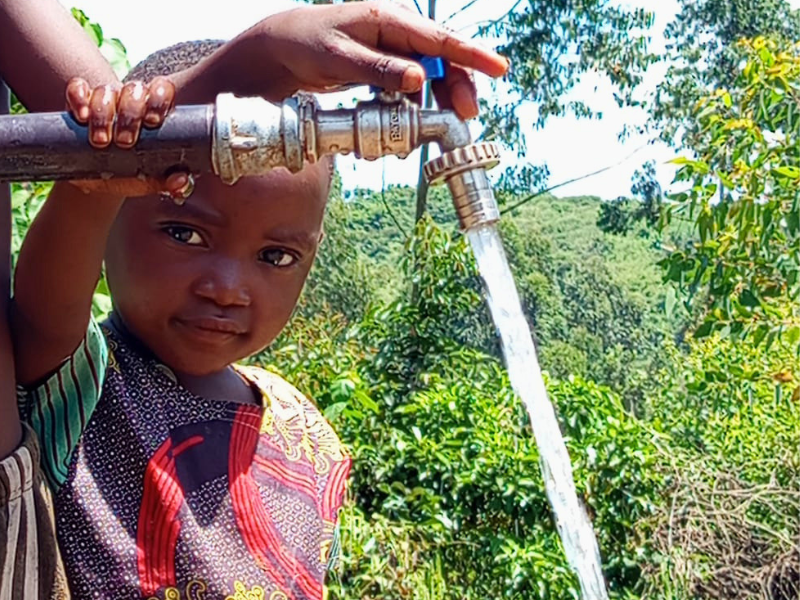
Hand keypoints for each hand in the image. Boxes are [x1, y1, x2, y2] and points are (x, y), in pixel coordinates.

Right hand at [65, 76, 189, 200]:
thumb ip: (168, 181)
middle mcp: (130, 101)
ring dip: (103, 114)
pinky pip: (77, 88)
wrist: (96, 180)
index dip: (159, 99)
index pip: (162, 89)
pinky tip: (81, 116)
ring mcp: (104, 99)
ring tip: (101, 141)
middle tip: (125, 142)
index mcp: (153, 112)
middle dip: (130, 114)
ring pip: (106, 90)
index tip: (152, 122)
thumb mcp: (149, 180)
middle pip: (134, 89)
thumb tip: (182, 182)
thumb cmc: (130, 174)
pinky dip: (78, 98)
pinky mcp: (79, 102)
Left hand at [199, 1, 508, 118]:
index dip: (472, 55)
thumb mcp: (339, 58)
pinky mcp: (385, 68)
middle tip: (465, 118)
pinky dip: (413, 108)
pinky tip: (410, 126)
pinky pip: (410, 88)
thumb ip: (378, 69)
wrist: (282, 48)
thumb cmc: (306, 44)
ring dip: (435, 104)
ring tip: (434, 130)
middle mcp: (397, 32)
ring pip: (428, 78)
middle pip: (442, 62)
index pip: (440, 39)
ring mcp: (392, 50)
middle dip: (457, 89)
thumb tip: (419, 79)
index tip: (499, 69)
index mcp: (390, 20)